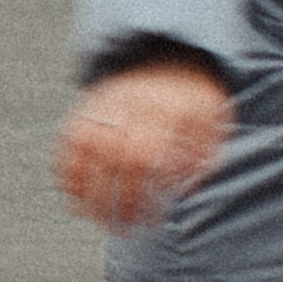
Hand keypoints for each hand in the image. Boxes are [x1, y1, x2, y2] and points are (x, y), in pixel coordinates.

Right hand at [55, 54, 234, 230]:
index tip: (147, 221)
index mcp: (168, 109)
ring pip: (85, 146)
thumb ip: (205, 155)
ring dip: (84, 187)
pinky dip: (66, 165)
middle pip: (112, 155)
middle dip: (113, 199)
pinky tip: (72, 192)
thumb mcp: (216, 120)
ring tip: (92, 218)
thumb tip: (187, 190)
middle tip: (120, 229)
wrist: (178, 52)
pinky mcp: (92, 100)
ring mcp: (109, 99)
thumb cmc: (198, 96)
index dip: (141, 194)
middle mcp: (134, 102)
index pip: (144, 157)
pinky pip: (70, 134)